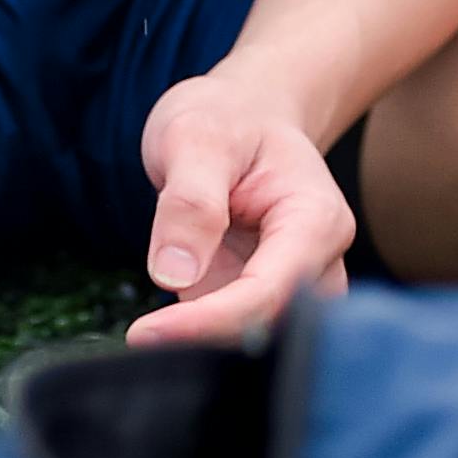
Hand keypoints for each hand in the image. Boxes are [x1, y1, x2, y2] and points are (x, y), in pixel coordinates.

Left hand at [125, 65, 356, 345]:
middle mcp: (317, 262)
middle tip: (140, 341)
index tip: (146, 334)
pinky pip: (237, 328)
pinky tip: (161, 332)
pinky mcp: (264, 294)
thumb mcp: (196, 139)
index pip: (267, 291)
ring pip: (257, 336)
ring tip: (147, 338)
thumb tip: (173, 275)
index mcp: (316, 221)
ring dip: (204, 343)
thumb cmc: (227, 119)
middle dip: (208, 341)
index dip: (209, 321)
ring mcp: (294, 283)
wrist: (244, 114)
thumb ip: (190, 202)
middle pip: (270, 324)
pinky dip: (199, 334)